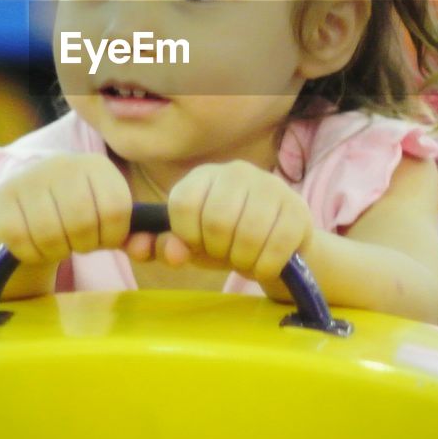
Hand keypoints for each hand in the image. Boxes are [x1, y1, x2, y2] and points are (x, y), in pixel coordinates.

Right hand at [0, 154, 132, 264]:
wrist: (28, 204)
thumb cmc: (77, 214)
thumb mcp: (105, 218)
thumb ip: (129, 236)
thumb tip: (144, 249)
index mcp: (97, 166)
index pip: (116, 210)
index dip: (110, 236)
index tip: (102, 239)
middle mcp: (63, 163)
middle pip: (82, 223)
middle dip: (83, 245)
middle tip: (77, 244)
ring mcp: (30, 177)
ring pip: (50, 234)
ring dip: (57, 251)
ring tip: (58, 244)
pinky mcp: (1, 196)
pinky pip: (21, 239)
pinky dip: (32, 253)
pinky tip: (36, 246)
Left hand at [160, 161, 312, 281]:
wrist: (279, 245)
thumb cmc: (227, 242)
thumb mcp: (193, 246)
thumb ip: (164, 247)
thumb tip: (139, 248)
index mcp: (204, 176)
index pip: (183, 204)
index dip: (187, 235)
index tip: (198, 244)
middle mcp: (237, 172)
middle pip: (217, 220)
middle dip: (218, 250)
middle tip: (226, 253)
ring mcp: (271, 187)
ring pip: (248, 234)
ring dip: (243, 260)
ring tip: (245, 259)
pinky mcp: (298, 208)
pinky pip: (277, 246)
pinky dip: (266, 266)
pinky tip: (265, 264)